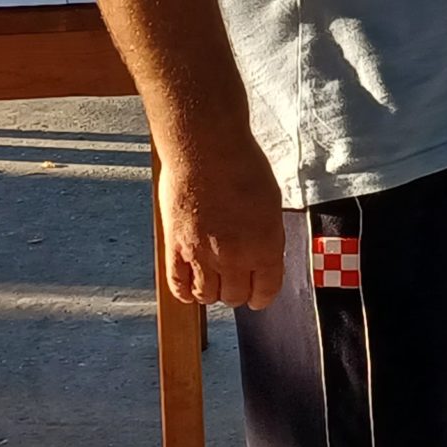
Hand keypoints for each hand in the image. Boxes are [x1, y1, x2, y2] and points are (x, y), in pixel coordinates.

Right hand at [155, 134, 285, 310]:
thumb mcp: (271, 202)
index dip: (261, 296)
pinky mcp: (175, 249)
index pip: (266, 290)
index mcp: (266, 245)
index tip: (257, 297)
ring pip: (206, 296)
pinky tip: (189, 286)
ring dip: (210, 292)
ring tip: (210, 281)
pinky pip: (178, 286)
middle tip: (233, 282)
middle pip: (234, 296)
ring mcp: (202, 255)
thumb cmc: (242, 166)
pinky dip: (185, 292)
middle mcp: (235, 257)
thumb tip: (261, 255)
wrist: (206, 149)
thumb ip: (266, 235)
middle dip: (236, 292)